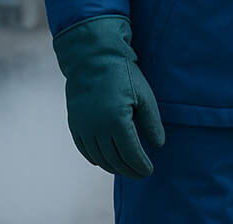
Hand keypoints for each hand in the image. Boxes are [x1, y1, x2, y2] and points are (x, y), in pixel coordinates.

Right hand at [53, 15, 165, 177]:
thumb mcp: (144, 95)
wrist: (92, 58)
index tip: (149, 171)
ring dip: (113, 166)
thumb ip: (152, 122)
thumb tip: (158, 145)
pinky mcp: (74, 124)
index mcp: (117, 122)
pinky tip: (104, 161)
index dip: (141, 166)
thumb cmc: (123, 74)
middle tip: (140, 174)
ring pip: (99, 158)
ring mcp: (83, 128)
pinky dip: (96, 158)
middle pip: (115, 160)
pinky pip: (84, 150)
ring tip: (125, 168)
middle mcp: (97, 129)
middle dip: (129, 170)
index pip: (131, 154)